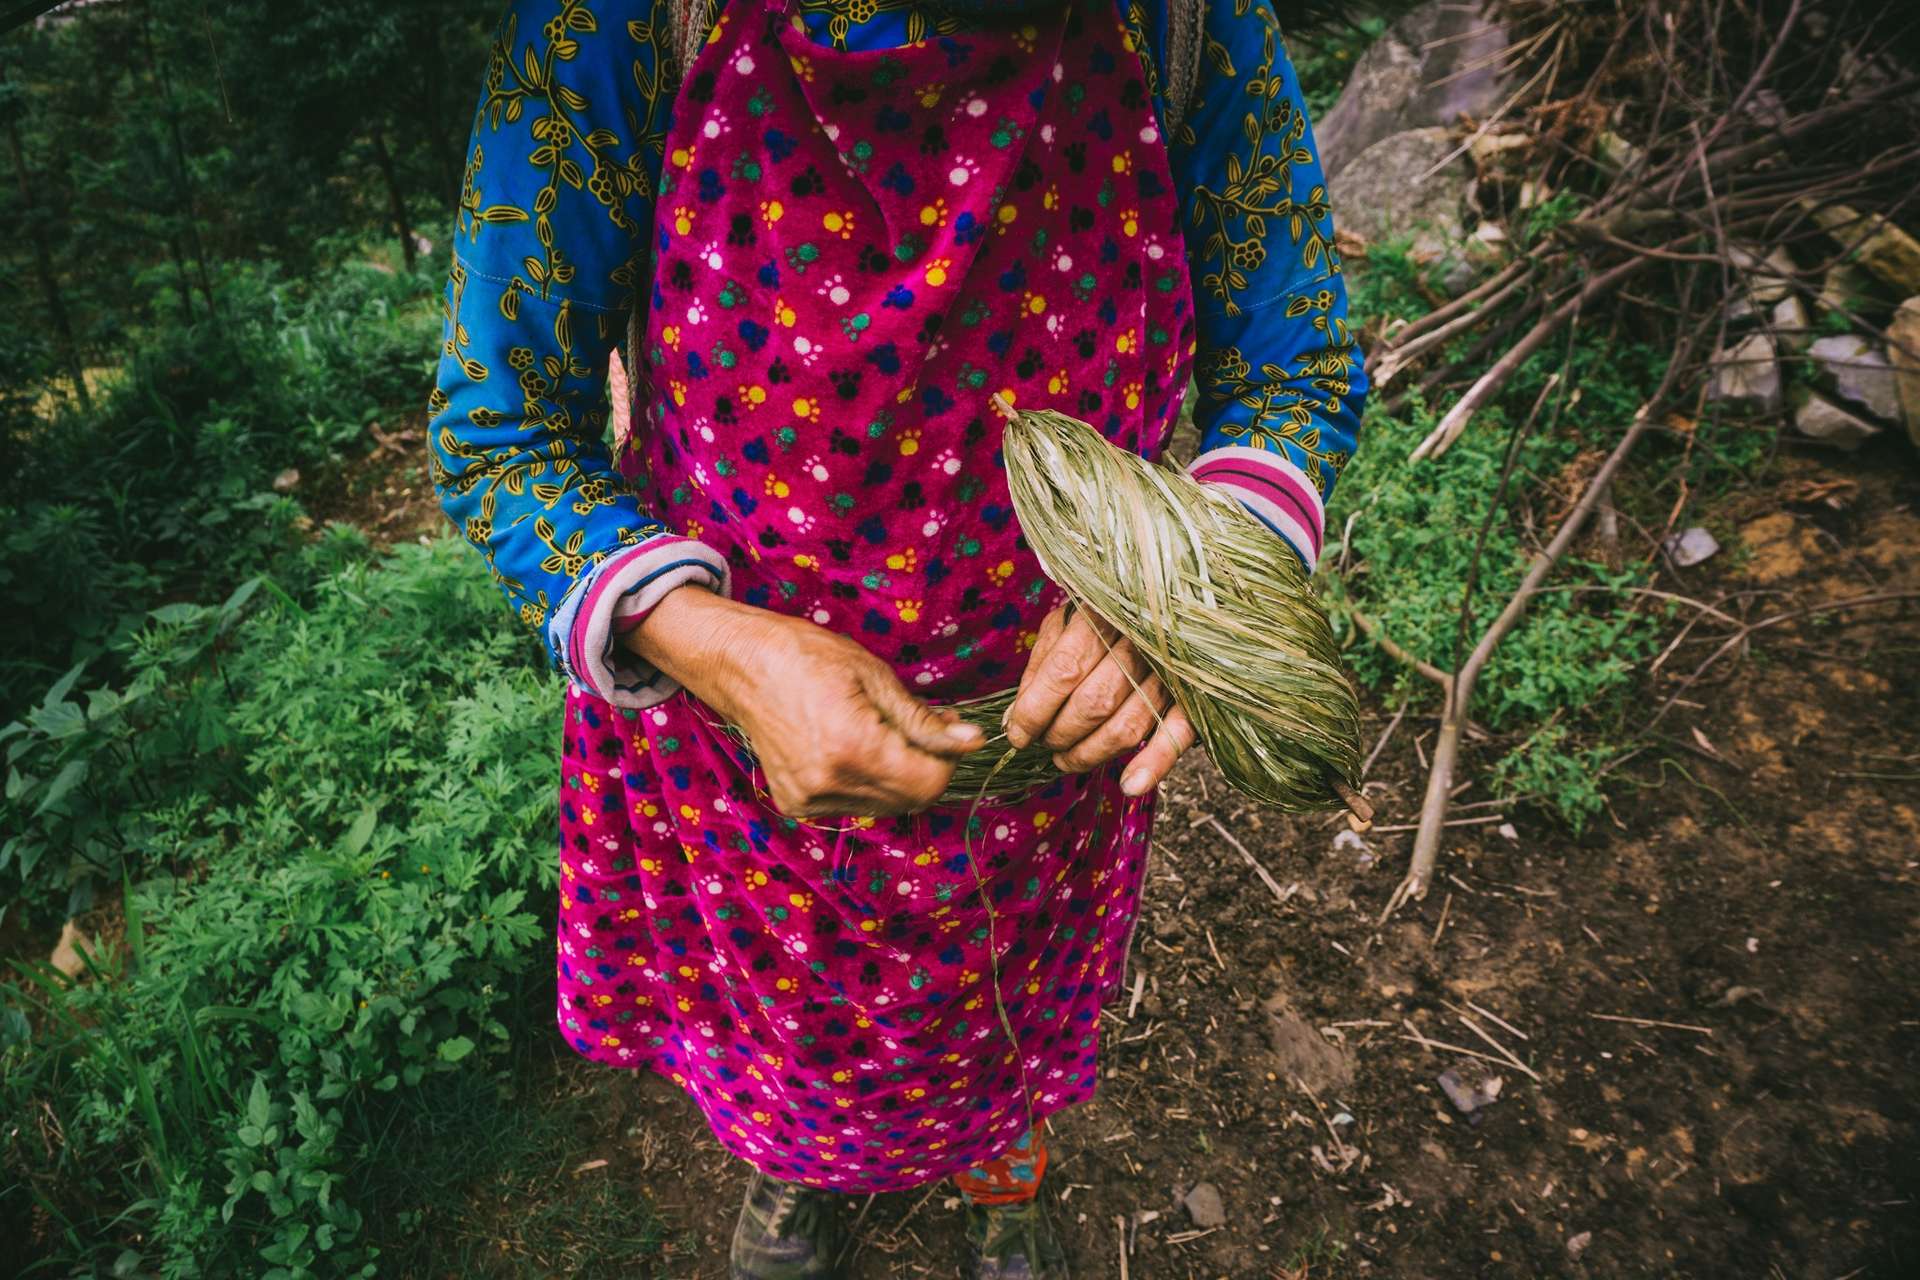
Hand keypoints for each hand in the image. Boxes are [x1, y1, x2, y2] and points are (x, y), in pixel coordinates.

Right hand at [622, 587, 983, 817]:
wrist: (739, 664)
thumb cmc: (807, 656)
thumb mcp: (876, 677)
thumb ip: (924, 720)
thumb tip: (971, 740)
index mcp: (852, 748)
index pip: (930, 783)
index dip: (948, 758)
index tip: (947, 730)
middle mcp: (828, 784)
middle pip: (911, 798)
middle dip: (926, 766)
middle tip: (919, 726)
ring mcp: (808, 799)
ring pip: (885, 805)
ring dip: (898, 775)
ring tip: (880, 732)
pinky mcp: (796, 803)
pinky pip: (853, 804)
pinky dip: (867, 781)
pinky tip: (852, 746)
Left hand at [1004, 603, 1196, 796]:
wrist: (1168, 596)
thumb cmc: (1105, 612)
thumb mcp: (1065, 622)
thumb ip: (1040, 667)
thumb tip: (1015, 720)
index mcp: (1102, 616)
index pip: (1063, 672)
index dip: (1035, 711)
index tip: (1017, 734)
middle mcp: (1139, 642)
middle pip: (1093, 704)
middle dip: (1059, 735)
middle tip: (1044, 744)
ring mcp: (1171, 671)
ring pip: (1127, 727)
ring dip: (1090, 754)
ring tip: (1066, 759)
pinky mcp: (1193, 696)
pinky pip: (1176, 735)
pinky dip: (1155, 765)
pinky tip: (1130, 785)